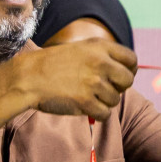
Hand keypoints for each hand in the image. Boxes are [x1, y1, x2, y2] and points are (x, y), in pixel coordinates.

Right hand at [10, 40, 136, 120]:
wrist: (29, 77)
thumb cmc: (53, 65)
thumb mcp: (80, 49)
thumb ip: (102, 56)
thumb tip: (125, 72)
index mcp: (100, 47)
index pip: (131, 60)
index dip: (129, 70)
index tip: (120, 77)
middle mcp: (100, 63)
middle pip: (128, 81)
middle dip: (119, 88)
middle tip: (105, 90)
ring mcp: (93, 82)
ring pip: (115, 99)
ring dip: (103, 102)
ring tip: (86, 96)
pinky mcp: (86, 101)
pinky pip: (105, 114)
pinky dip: (97, 114)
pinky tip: (85, 108)